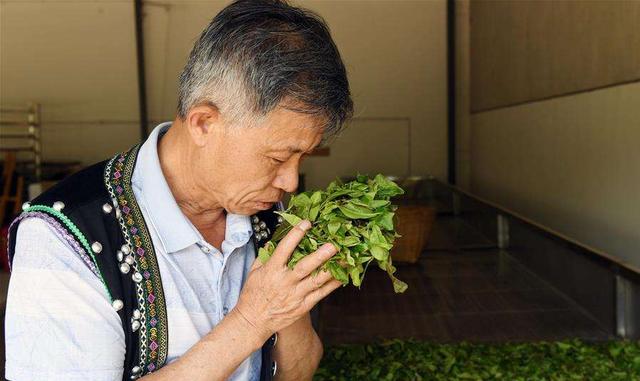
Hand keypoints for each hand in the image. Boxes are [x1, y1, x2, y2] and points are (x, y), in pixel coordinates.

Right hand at [233, 219, 340, 344]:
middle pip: (304, 267)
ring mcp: (295, 295)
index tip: (306, 223)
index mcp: (271, 271)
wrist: (254, 322)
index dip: (295, 235)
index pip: (284, 249)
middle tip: (333, 244)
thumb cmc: (253, 296)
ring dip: (332, 269)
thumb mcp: (254, 272)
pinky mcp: (303, 306)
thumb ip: (264, 255)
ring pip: (316, 280)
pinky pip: (321, 294)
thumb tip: (273, 241)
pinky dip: (333, 284)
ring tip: (345, 258)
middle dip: (320, 255)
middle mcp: (285, 282)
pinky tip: (343, 276)